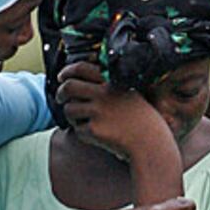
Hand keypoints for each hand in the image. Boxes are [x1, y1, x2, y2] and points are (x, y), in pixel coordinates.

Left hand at [56, 62, 170, 158]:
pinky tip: (98, 135)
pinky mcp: (93, 129)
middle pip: (68, 87)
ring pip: (69, 109)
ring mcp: (98, 111)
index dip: (67, 71)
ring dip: (72, 116)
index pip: (81, 68)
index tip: (62, 77)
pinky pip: (77, 129)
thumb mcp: (125, 92)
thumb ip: (104, 84)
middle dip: (60, 93)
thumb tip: (73, 80)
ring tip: (86, 121)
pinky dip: (83, 132)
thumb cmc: (137, 118)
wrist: (148, 141)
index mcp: (110, 81)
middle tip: (61, 98)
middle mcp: (103, 93)